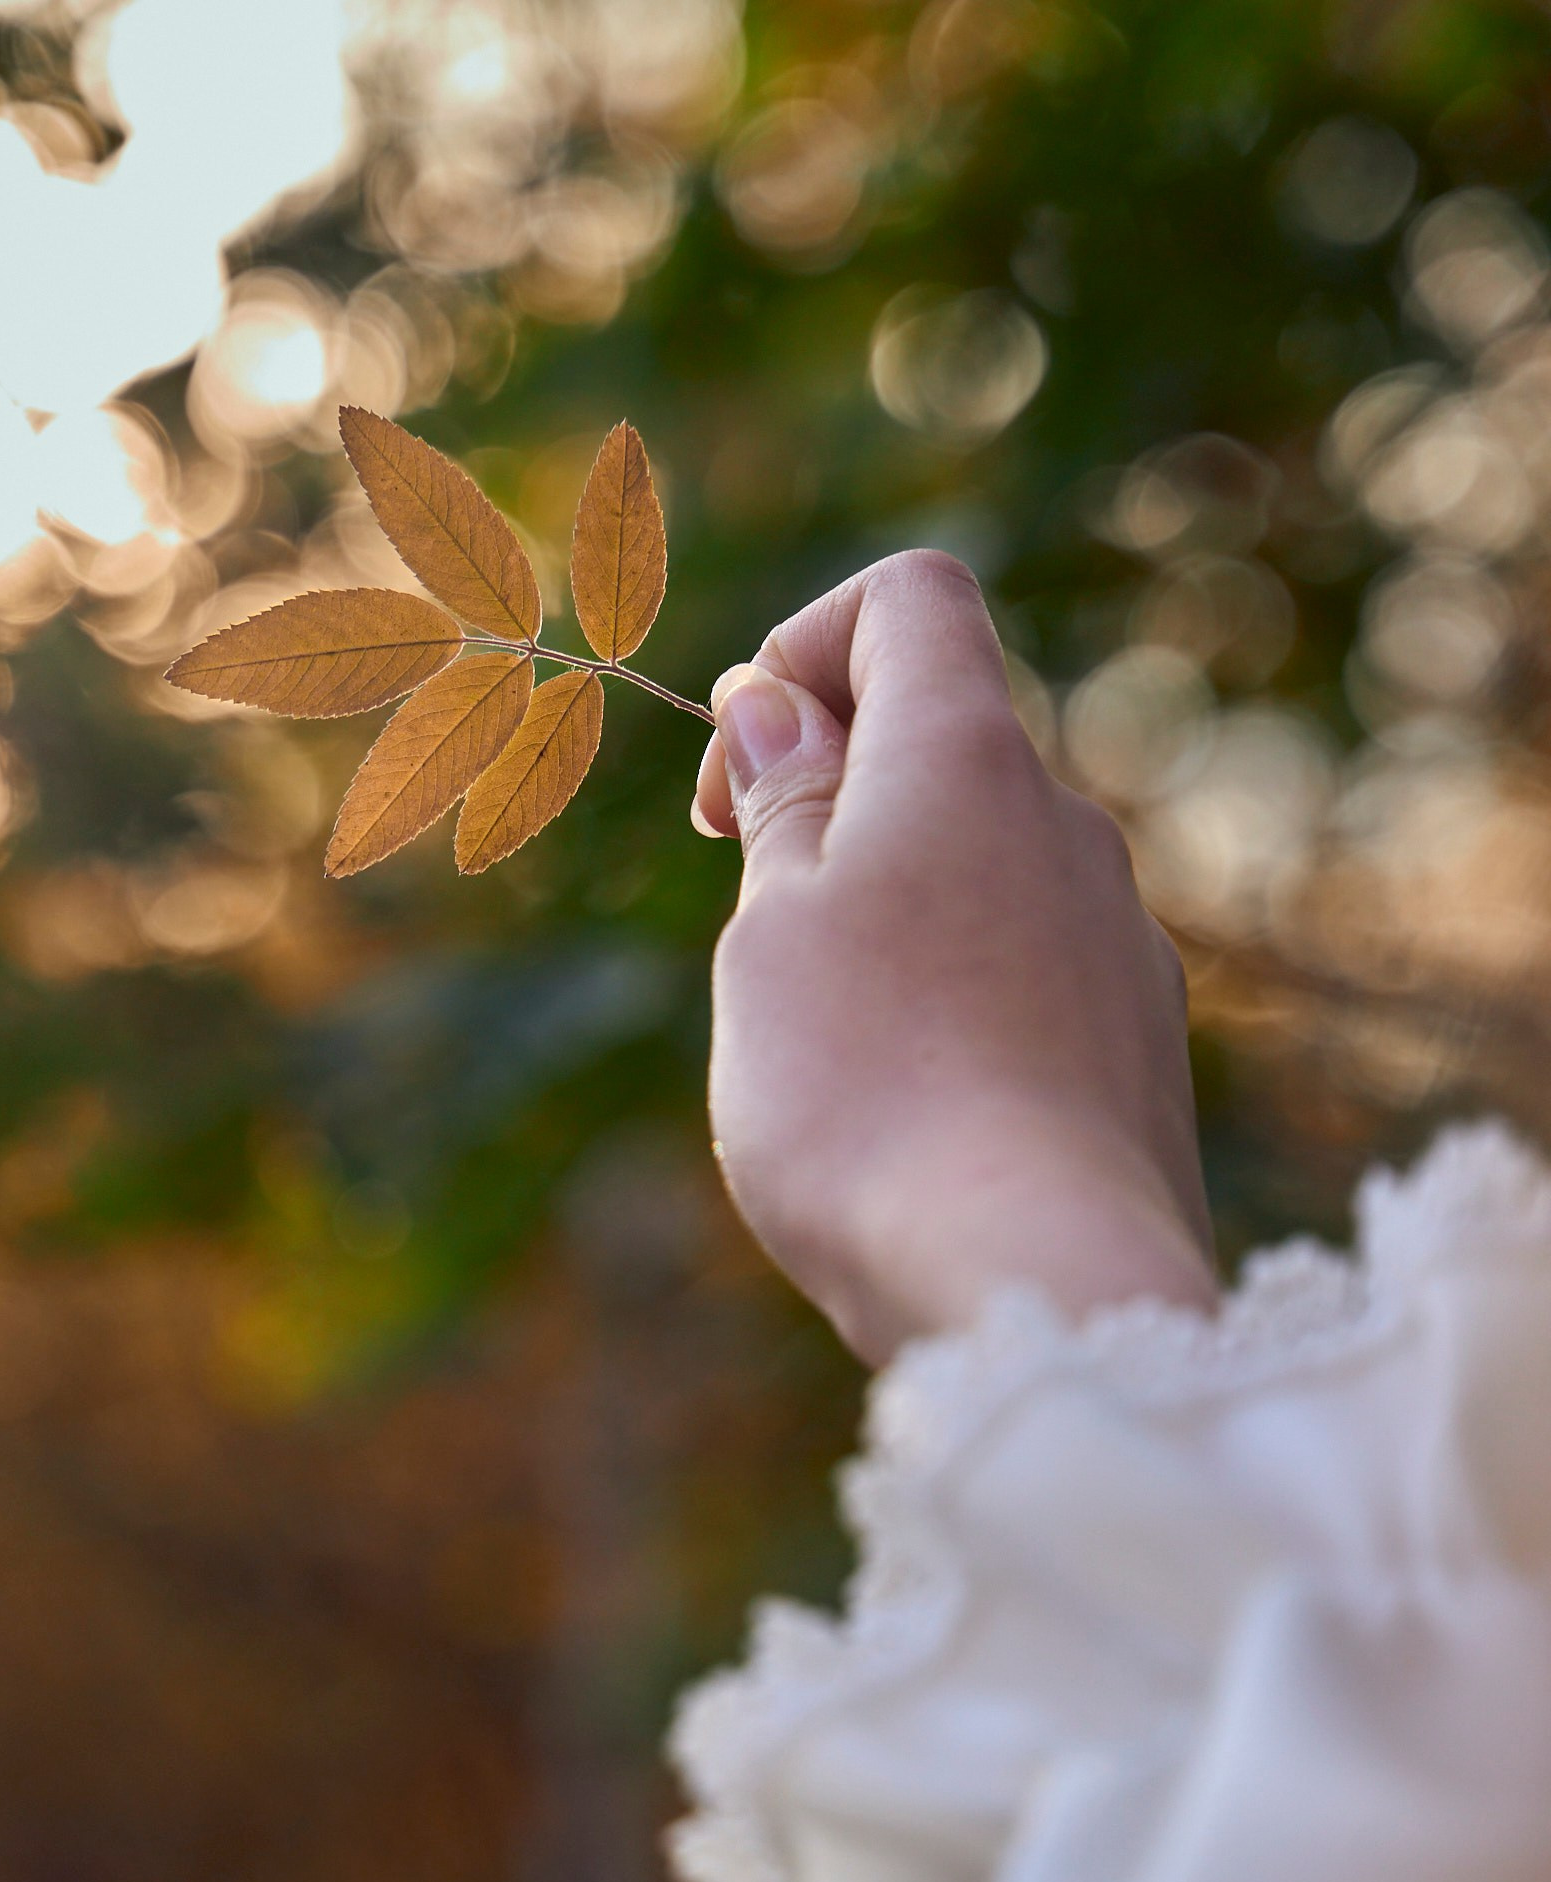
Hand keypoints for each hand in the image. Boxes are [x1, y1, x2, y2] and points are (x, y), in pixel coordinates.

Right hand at [696, 550, 1214, 1361]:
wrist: (1038, 1283)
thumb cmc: (867, 1093)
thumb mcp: (773, 933)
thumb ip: (786, 807)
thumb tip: (781, 706)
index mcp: (966, 760)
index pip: (911, 599)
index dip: (805, 645)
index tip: (741, 779)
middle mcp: (1066, 826)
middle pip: (944, 748)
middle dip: (834, 809)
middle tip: (761, 935)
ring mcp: (1120, 938)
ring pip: (985, 874)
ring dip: (892, 921)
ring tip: (833, 1058)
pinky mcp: (1141, 1047)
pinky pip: (1031, 977)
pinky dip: (957, 1007)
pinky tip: (914, 1124)